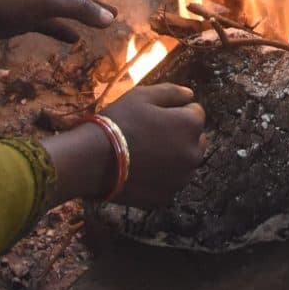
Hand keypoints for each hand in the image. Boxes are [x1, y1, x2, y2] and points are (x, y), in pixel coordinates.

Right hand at [102, 83, 207, 206]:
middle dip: (181, 134)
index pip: (195, 112)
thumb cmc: (119, 122)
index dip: (176, 111)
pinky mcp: (167, 197)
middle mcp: (193, 153)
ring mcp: (181, 179)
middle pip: (195, 139)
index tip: (156, 115)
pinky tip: (141, 170)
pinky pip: (170, 182)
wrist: (92, 160)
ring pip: (184, 162)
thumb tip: (189, 95)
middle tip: (153, 134)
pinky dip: (162, 176)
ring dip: (174, 156)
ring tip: (146, 153)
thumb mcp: (142, 96)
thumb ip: (171, 92)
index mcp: (191, 125)